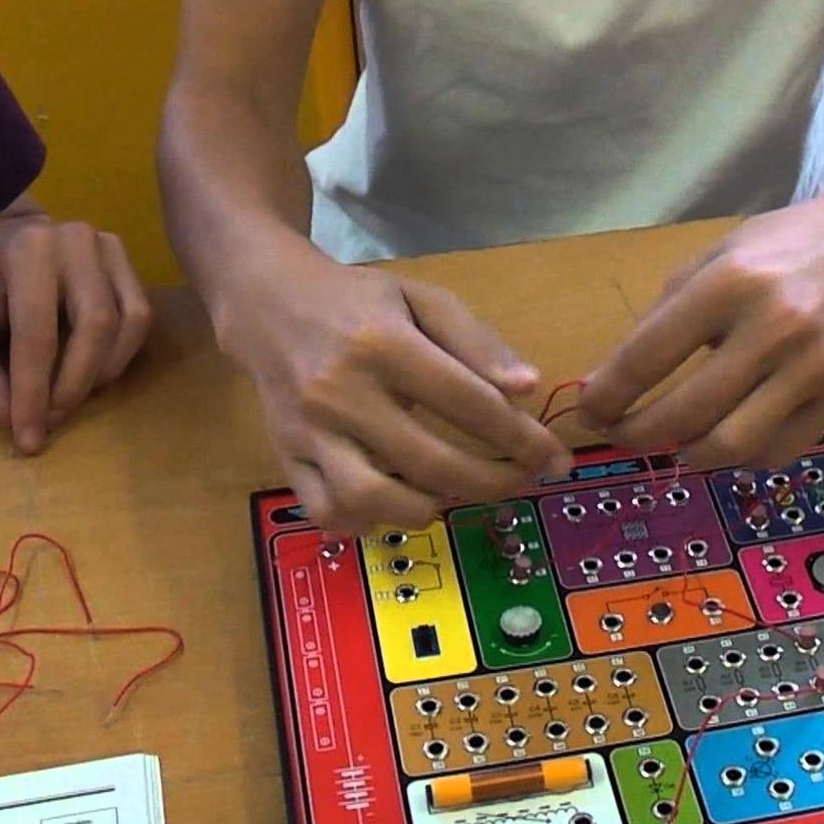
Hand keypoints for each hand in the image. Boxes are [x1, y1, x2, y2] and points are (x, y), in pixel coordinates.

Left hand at [0, 214, 150, 454]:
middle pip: (94, 327)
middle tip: (52, 421)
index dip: (33, 391)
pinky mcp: (130, 264)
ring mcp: (110, 249)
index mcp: (26, 250)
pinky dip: (120, 356)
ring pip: (127, 324)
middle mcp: (77, 241)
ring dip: (101, 374)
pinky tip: (94, 371)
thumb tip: (11, 417)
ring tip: (70, 398)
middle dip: (74, 385)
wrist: (6, 234)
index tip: (28, 436)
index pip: (37, 332)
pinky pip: (140, 318)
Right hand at [213, 238, 570, 533]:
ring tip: (455, 494)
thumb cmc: (359, 301)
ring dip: (427, 508)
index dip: (520, 437)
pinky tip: (397, 505)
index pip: (468, 403)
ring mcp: (309, 430)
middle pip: (430, 460)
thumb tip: (529, 388)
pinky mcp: (286, 455)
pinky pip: (326, 510)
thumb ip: (477, 343)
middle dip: (491, 482)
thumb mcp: (423, 300)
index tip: (554, 457)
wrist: (269, 301)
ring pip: (371, 498)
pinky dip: (366, 523)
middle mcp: (342, 391)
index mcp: (384, 344)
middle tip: (521, 481)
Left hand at [578, 188, 823, 468]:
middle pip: (686, 413)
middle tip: (621, 436)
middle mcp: (774, 328)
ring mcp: (813, 369)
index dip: (608, 395)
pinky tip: (726, 440)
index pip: (649, 357)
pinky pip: (776, 452)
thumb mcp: (713, 260)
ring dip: (688, 456)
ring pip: (731, 446)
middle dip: (638, 435)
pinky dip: (740, 459)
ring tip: (674, 445)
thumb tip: (606, 383)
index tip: (589, 411)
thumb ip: (660, 320)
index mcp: (730, 284)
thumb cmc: (781, 249)